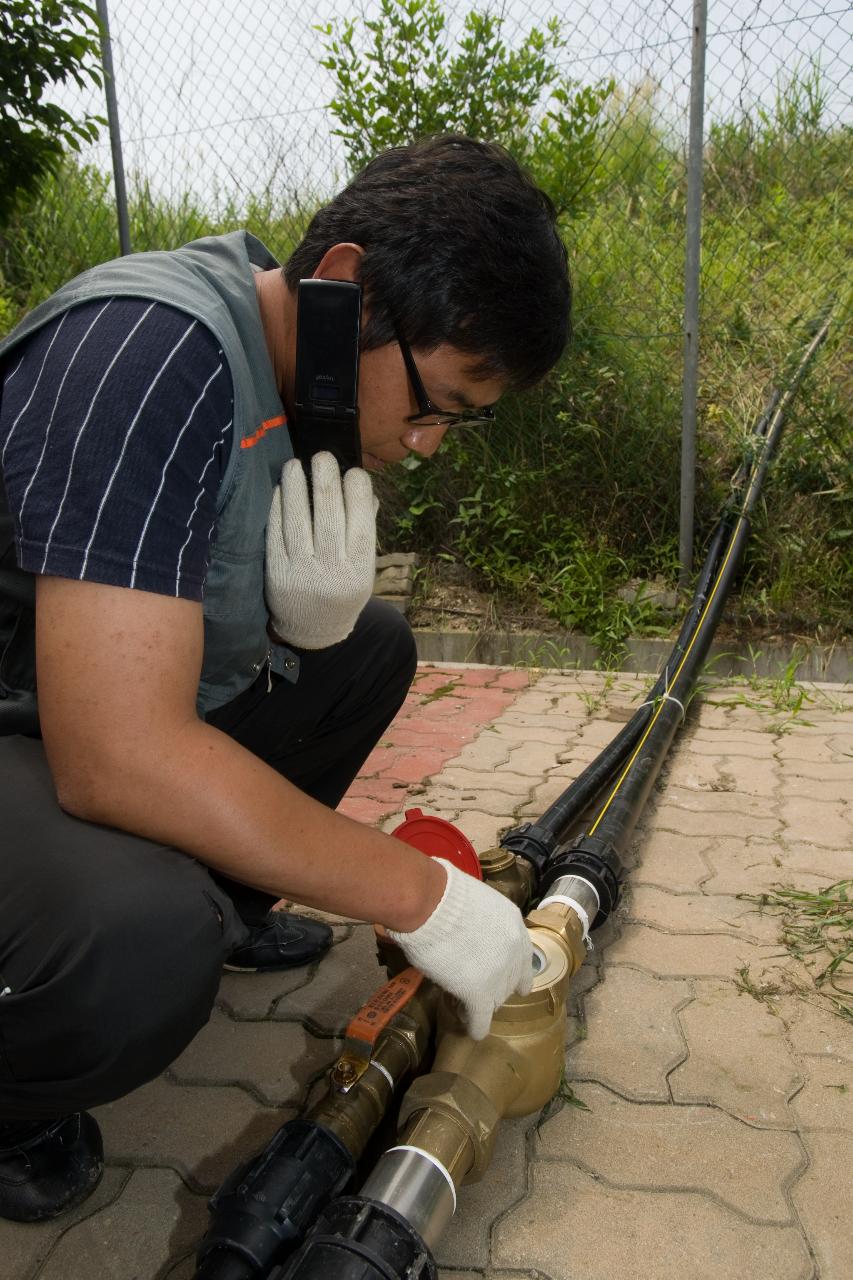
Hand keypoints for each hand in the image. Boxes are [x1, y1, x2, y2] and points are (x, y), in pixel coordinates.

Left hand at [265, 453, 375, 648]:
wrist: (313, 631)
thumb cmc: (342, 592)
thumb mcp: (363, 570)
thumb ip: (364, 532)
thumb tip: (364, 491)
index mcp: (359, 571)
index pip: (362, 524)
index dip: (358, 493)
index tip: (353, 472)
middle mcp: (332, 572)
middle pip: (329, 518)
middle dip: (326, 482)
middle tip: (322, 456)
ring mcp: (302, 573)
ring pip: (298, 522)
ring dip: (297, 488)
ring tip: (295, 464)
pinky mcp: (277, 573)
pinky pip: (276, 535)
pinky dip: (278, 509)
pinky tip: (281, 489)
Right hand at [388, 858, 534, 1039]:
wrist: (431, 904)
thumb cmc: (444, 894)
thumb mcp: (478, 902)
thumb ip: (483, 923)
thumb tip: (470, 932)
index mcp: (514, 925)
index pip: (522, 957)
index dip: (514, 972)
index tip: (512, 983)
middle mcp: (513, 951)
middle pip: (509, 980)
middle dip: (496, 987)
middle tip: (477, 989)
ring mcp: (498, 974)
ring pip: (496, 1000)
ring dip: (484, 1004)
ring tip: (469, 1007)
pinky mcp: (479, 992)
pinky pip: (481, 1017)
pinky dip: (477, 1026)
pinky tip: (474, 1032)